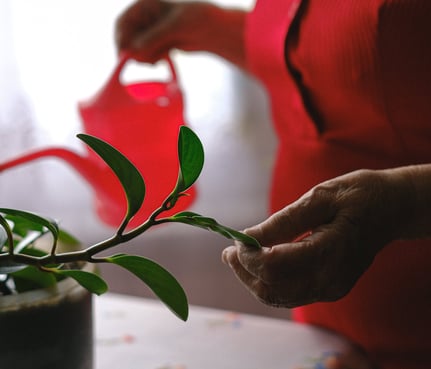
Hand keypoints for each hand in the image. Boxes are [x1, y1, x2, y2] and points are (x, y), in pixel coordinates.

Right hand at [115, 0, 246, 65]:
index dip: (120, 39)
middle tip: (144, 63)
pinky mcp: (159, 42)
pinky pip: (147, 54)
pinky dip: (151, 58)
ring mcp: (152, 30)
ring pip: (137, 48)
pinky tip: (162, 59)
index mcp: (146, 5)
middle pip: (127, 38)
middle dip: (134, 52)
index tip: (124, 56)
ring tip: (158, 60)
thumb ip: (154, 37)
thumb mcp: (175, 26)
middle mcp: (146, 16)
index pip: (123, 22)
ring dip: (144, 57)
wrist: (214, 29)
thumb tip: (134, 51)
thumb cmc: (198, 19)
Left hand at [222, 168, 416, 307]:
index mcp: (328, 252)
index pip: (273, 266)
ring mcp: (330, 288)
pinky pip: (289, 293)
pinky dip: (269, 281)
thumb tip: (246, 238)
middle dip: (244, 270)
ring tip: (237, 256)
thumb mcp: (318, 198)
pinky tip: (260, 262)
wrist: (390, 209)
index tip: (235, 238)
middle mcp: (329, 279)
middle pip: (270, 288)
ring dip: (253, 278)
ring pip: (277, 296)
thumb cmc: (356, 196)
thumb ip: (282, 222)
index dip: (247, 255)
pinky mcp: (329, 289)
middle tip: (229, 250)